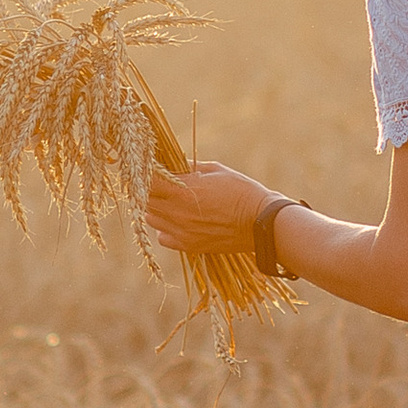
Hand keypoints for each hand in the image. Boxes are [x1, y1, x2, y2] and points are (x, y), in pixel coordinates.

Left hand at [146, 159, 282, 252]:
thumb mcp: (216, 170)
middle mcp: (178, 213)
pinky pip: (163, 237)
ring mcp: (182, 231)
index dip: (146, 174)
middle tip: (161, 184)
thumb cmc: (242, 191)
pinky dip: (164, 229)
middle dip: (150, 190)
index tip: (150, 169)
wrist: (261, 222)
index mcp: (183, 190)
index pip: (148, 181)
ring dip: (156, 209)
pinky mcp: (188, 246)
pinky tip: (178, 220)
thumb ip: (189, 166)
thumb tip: (171, 161)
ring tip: (171, 202)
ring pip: (151, 219)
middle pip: (146, 200)